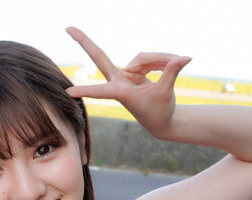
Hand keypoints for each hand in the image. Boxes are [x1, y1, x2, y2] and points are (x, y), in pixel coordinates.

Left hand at [65, 26, 191, 138]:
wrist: (162, 120)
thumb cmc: (159, 111)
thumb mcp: (166, 92)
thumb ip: (171, 72)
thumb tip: (184, 57)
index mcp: (121, 93)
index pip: (100, 91)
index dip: (86, 90)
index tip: (68, 92)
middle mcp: (119, 82)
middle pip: (100, 57)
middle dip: (85, 42)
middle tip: (68, 28)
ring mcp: (125, 75)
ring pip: (143, 57)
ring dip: (162, 59)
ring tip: (179, 61)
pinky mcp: (134, 71)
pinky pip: (150, 59)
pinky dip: (163, 61)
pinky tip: (176, 61)